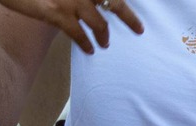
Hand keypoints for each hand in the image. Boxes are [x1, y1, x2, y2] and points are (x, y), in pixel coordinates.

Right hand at [0, 0, 143, 54]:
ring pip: (99, 23)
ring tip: (105, 43)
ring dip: (104, 36)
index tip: (134, 15)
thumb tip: (93, 3)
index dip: (123, 5)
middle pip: (115, 3)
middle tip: (139, 29)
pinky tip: (88, 49)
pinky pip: (79, 33)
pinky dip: (86, 43)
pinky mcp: (57, 13)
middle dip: (129, 17)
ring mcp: (71, 0)